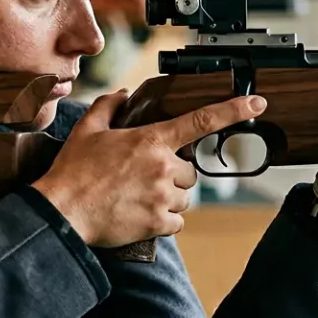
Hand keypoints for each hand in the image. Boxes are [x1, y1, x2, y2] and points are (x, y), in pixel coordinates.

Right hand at [32, 90, 267, 247]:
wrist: (62, 210)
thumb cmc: (72, 171)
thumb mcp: (86, 131)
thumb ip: (108, 107)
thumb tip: (123, 94)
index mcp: (150, 140)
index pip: (200, 120)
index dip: (232, 110)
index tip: (256, 103)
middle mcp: (162, 167)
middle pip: (188, 171)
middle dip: (171, 175)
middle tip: (141, 179)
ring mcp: (162, 196)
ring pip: (184, 198)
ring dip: (167, 198)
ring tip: (137, 198)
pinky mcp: (158, 222)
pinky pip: (176, 221)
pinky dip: (162, 221)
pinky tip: (139, 215)